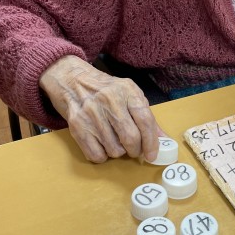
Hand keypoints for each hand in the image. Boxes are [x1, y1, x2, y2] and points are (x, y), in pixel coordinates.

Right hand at [39, 56, 164, 162]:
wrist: (72, 79)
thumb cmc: (105, 89)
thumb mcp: (129, 94)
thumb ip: (146, 116)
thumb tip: (163, 140)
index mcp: (127, 91)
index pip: (145, 120)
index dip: (151, 142)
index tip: (152, 155)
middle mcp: (109, 100)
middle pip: (131, 138)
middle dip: (135, 150)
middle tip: (134, 150)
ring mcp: (91, 113)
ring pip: (114, 150)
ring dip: (118, 152)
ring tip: (114, 140)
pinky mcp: (77, 125)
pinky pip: (96, 154)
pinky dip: (102, 155)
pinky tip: (101, 144)